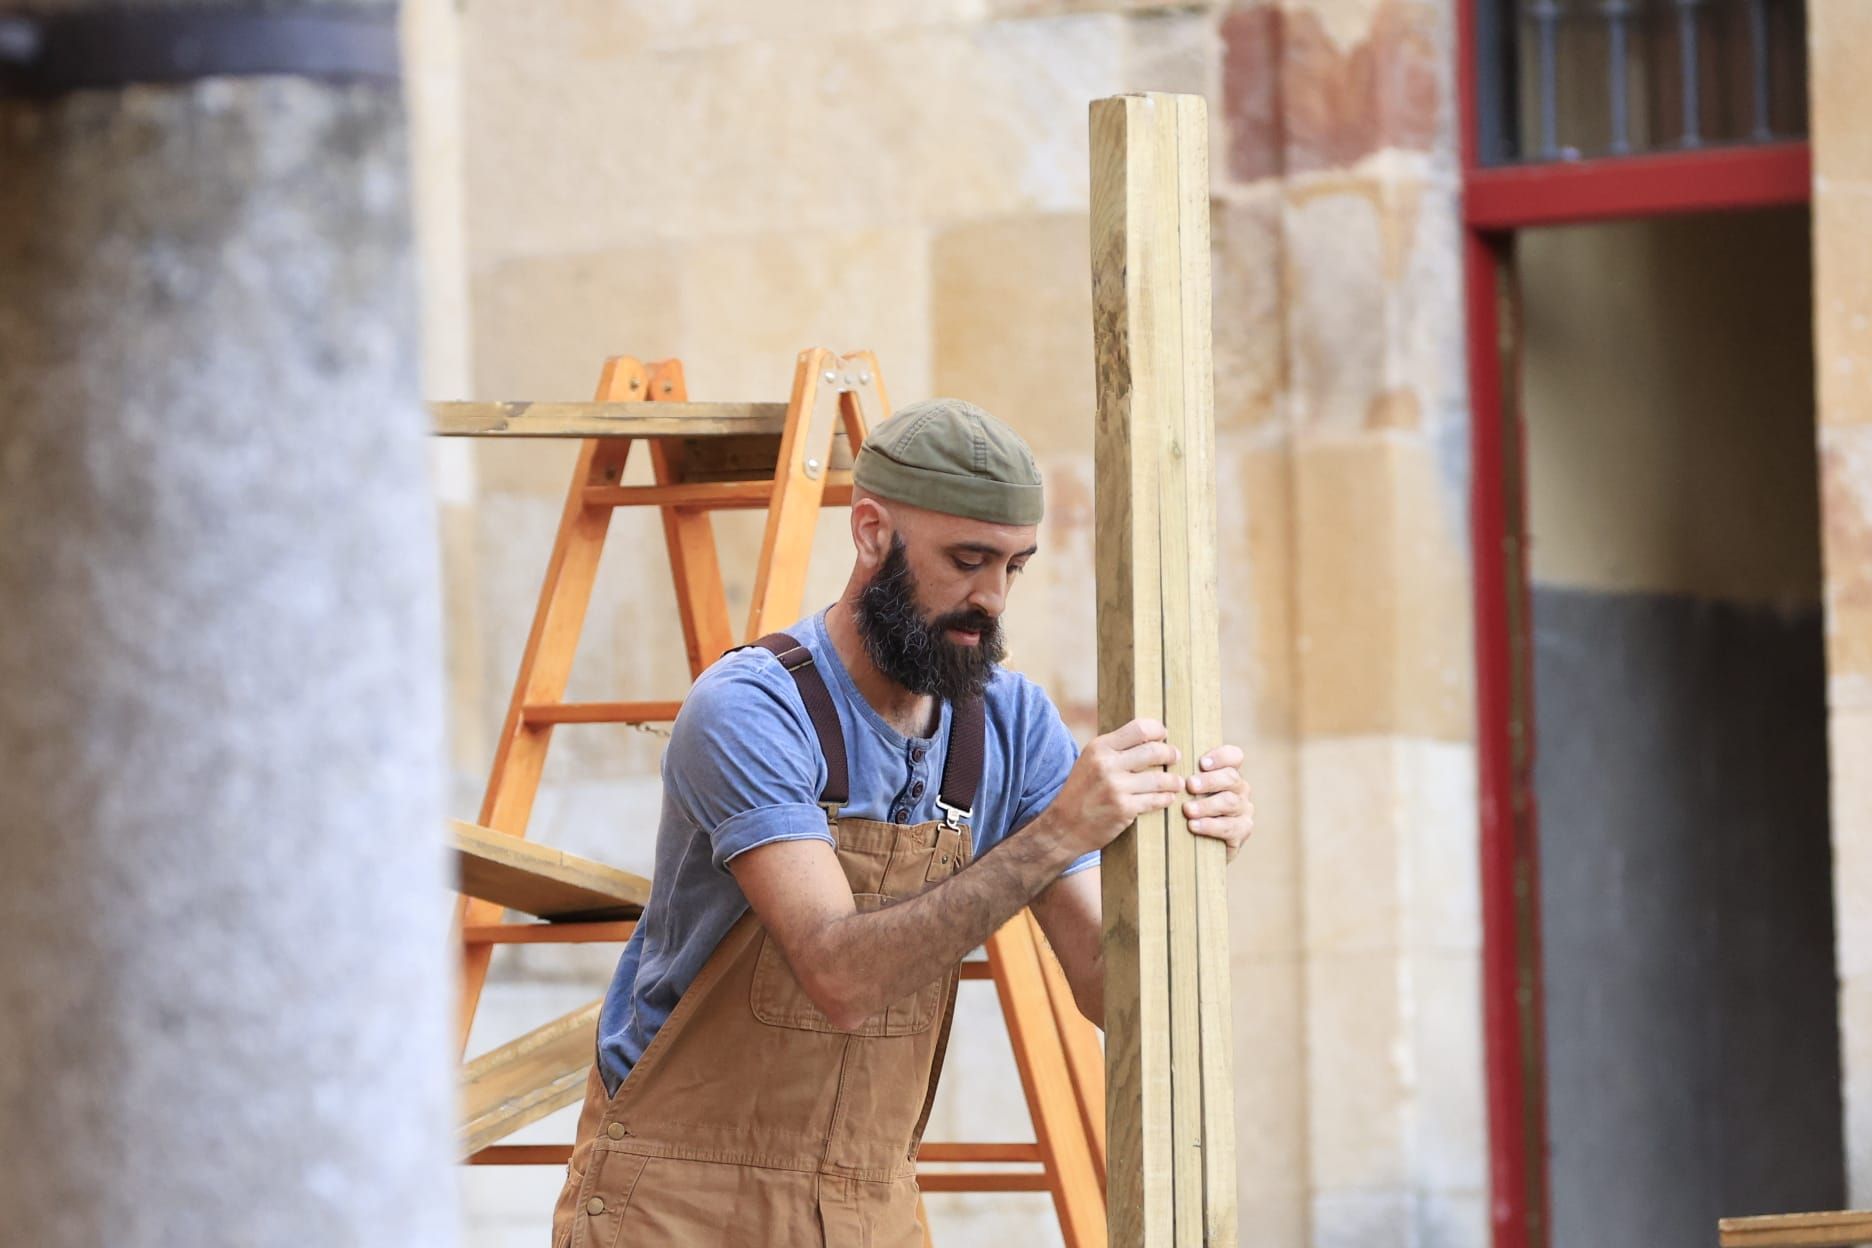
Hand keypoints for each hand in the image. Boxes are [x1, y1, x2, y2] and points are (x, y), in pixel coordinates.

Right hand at [1053, 717, 1183, 856]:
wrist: (1064, 826)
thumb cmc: (1081, 791)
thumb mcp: (1090, 760)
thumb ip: (1114, 748)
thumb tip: (1148, 736)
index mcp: (1099, 747)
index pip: (1139, 728)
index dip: (1158, 730)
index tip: (1163, 735)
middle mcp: (1107, 764)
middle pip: (1154, 750)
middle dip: (1170, 753)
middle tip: (1175, 756)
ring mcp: (1116, 788)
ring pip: (1160, 778)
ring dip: (1174, 780)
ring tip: (1177, 782)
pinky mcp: (1124, 809)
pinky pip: (1156, 800)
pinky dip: (1166, 798)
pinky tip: (1168, 797)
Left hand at [1183, 743, 1253, 861]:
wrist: (1196, 847)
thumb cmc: (1187, 809)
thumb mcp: (1185, 790)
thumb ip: (1181, 774)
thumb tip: (1161, 758)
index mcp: (1228, 772)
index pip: (1234, 756)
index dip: (1221, 757)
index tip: (1201, 763)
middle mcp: (1240, 789)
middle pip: (1231, 778)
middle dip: (1209, 781)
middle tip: (1189, 785)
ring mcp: (1243, 810)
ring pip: (1230, 802)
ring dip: (1207, 805)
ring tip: (1187, 809)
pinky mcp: (1242, 831)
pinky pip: (1230, 827)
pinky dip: (1210, 826)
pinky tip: (1193, 826)